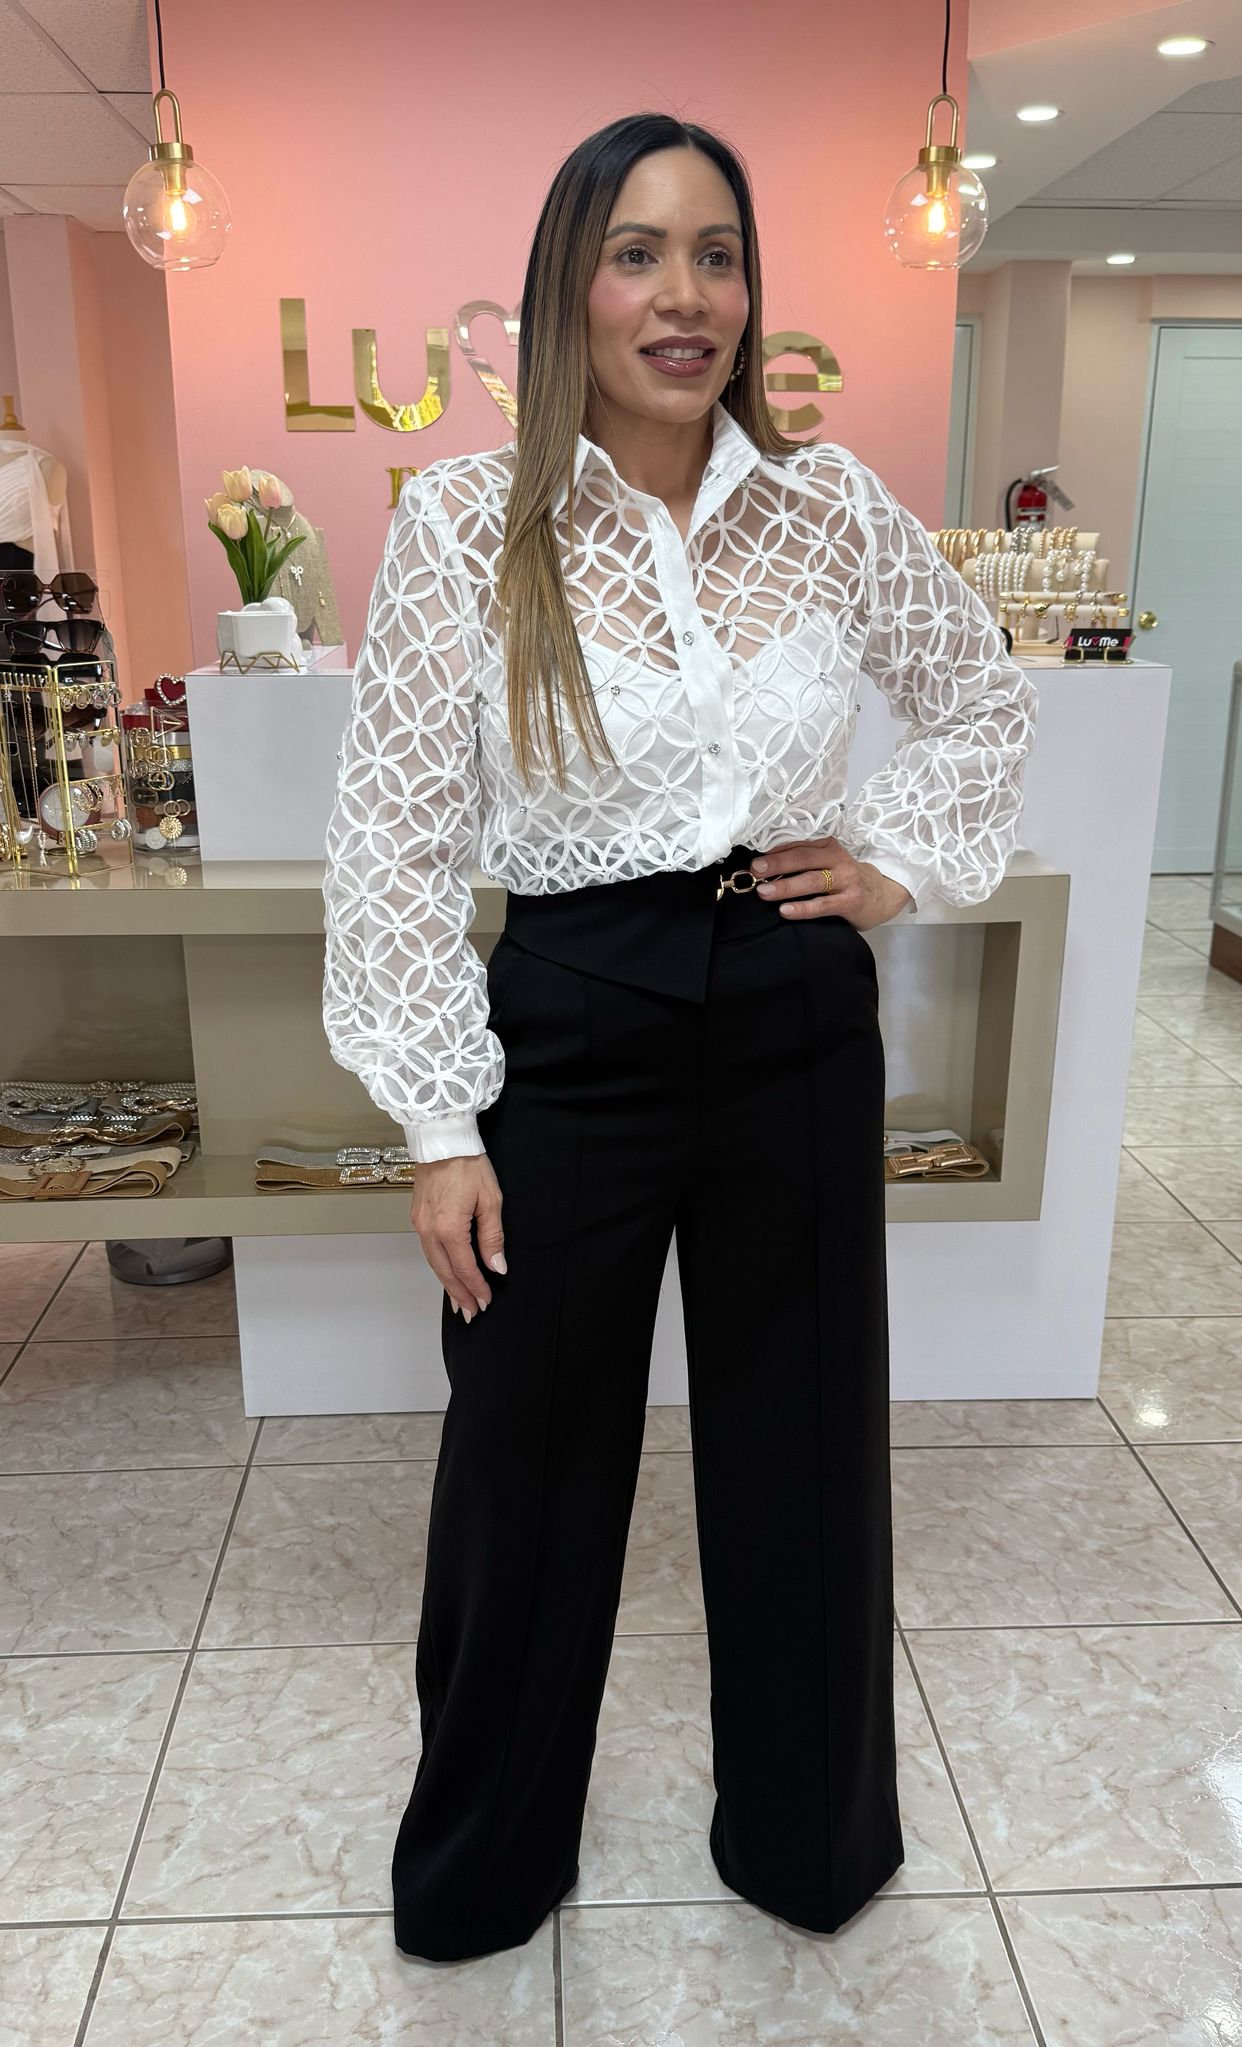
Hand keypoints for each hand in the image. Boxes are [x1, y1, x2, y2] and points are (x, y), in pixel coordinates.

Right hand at [410, 1153, 506, 1322]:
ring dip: (447, 1284)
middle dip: (459, 1294)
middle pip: (445, 1272)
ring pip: (434, 1263)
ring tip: (459, 1301)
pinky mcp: (417, 1218)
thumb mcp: (491, 1200)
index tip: (486, 1301)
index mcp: (449, 1228)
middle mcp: (429, 1230)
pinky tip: (447, 1274)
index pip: (465, 1267)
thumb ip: (492, 1236)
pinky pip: (428, 1250)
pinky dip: (439, 1267)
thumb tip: (497, 1266)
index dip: (476, 1287)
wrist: (442, 1139)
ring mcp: (420, 1224)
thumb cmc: (469, 1165)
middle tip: (470, 1313)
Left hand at [749, 835, 912, 930]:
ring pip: (811, 881)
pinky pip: (822, 905)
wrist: (884, 894)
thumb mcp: (830, 862)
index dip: (774, 854)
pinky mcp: (850, 902)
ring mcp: (846, 881)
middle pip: (803, 860)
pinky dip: (803, 908)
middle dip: (776, 865)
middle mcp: (838, 860)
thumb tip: (767, 864)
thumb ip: (805, 861)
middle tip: (755, 872)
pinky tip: (786, 911)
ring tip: (764, 892)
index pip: (798, 847)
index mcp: (829, 847)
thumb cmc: (847, 879)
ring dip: (786, 886)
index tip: (754, 863)